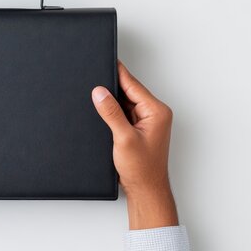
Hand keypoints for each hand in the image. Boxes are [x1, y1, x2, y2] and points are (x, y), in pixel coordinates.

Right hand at [91, 61, 177, 229]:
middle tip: (93, 82)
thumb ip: (111, 113)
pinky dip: (113, 113)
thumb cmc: (142, 169)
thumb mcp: (123, 138)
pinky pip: (123, 114)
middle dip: (111, 88)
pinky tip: (102, 116)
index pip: (133, 85)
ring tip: (96, 102)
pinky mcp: (138, 130)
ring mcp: (147, 122)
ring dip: (111, 103)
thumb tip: (99, 92)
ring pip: (125, 103)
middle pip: (128, 91)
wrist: (146, 191)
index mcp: (156, 111)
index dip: (117, 73)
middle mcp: (154, 114)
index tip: (105, 60)